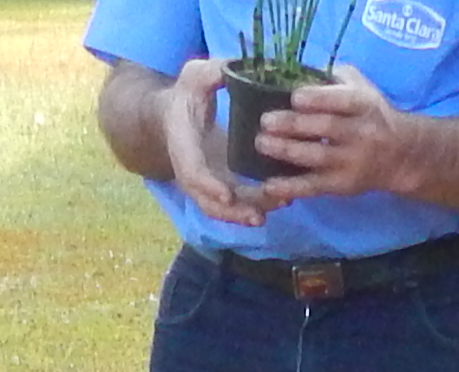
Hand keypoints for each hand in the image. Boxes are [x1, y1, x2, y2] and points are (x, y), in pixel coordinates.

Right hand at [158, 58, 267, 226]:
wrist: (175, 116)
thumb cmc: (187, 95)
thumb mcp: (194, 76)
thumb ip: (210, 73)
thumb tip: (229, 68)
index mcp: (183, 145)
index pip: (193, 172)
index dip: (208, 185)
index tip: (226, 194)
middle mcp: (192, 172)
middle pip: (209, 202)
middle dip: (234, 212)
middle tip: (259, 215)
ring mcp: (208, 182)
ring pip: (225, 208)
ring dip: (251, 212)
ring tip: (280, 204)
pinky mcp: (221, 184)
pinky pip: (237, 202)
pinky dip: (257, 205)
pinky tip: (282, 200)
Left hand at [253, 65, 425, 201]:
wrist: (399, 155)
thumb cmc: (371, 114)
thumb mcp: (362, 88)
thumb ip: (334, 78)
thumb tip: (298, 72)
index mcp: (364, 105)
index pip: (342, 101)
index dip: (317, 99)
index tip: (294, 97)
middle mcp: (360, 134)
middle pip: (326, 129)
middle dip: (294, 124)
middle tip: (266, 121)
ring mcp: (351, 162)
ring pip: (317, 157)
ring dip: (287, 150)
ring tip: (262, 143)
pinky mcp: (342, 186)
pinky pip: (314, 187)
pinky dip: (291, 187)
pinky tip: (269, 185)